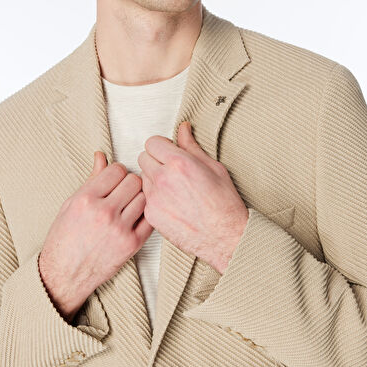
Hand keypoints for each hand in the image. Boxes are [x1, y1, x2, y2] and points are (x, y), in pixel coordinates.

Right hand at [39, 152, 153, 318]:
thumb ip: (91, 179)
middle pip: (134, 181)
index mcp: (86, 199)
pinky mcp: (132, 244)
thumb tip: (101, 156)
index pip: (116, 170)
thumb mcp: (71, 203)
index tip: (114, 179)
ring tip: (128, 204)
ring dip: (138, 198)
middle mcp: (103, 212)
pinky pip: (150, 218)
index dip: (117, 172)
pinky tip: (135, 216)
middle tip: (123, 191)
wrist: (65, 273)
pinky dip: (145, 214)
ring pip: (144, 197)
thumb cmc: (64, 237)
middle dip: (129, 183)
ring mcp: (119, 229)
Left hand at [137, 121, 248, 273]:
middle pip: (143, 157)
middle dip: (155, 160)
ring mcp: (155, 198)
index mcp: (179, 163)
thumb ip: (192, 146)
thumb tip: (183, 129)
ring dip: (153, 178)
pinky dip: (154, 197)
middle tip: (171, 169)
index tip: (169, 151)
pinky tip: (171, 202)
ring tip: (173, 187)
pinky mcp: (151, 214)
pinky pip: (145, 197)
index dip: (162, 145)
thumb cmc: (224, 204)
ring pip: (142, 177)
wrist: (224, 237)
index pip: (152, 142)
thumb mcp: (213, 168)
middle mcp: (163, 179)